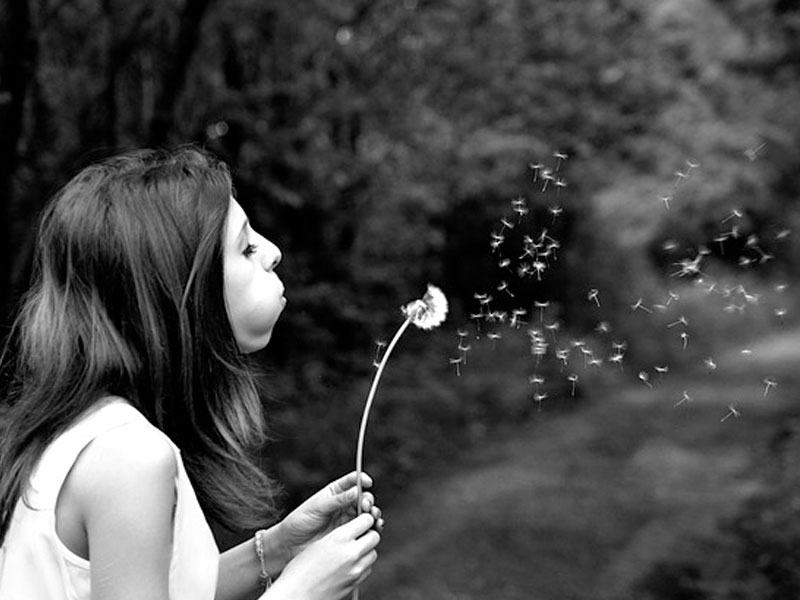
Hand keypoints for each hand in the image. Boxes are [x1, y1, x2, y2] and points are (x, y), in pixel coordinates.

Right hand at [264, 513, 379, 599]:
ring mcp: (355, 570)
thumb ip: (339, 535)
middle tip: (360, 535)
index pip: (366, 520)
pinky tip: (349, 566)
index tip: (361, 520)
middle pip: (375, 536)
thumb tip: (354, 530)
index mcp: (339, 538)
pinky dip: (362, 565)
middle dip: (369, 534)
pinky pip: (367, 569)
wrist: (295, 595)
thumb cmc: (299, 569)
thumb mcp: (318, 543)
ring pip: (373, 553)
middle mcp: (351, 553)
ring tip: (352, 552)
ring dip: (366, 551)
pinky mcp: (355, 583)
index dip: (364, 518)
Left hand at [276, 472, 383, 561]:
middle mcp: (343, 504)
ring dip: (373, 513)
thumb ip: (338, 500)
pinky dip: (373, 527)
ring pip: (366, 513)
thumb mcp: (318, 507)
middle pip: (363, 497)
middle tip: (366, 505)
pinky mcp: (349, 534)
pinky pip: (365, 528)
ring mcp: (347, 519)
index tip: (367, 481)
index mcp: (335, 492)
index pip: (352, 481)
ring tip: (373, 517)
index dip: (362, 479)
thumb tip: (357, 490)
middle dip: (368, 499)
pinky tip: (376, 527)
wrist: (291, 544)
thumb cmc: (300, 521)